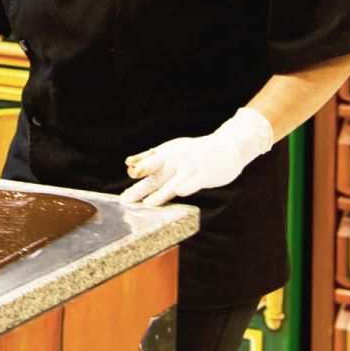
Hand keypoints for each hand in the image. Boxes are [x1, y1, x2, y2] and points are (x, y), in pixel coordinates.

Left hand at [120, 107, 272, 207]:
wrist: (227, 146)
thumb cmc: (195, 151)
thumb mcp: (171, 149)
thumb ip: (150, 157)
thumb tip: (128, 163)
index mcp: (166, 153)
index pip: (147, 166)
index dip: (134, 179)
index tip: (122, 195)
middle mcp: (176, 159)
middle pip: (156, 176)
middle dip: (140, 189)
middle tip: (126, 201)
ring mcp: (191, 166)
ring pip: (173, 182)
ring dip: (160, 193)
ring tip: (148, 204)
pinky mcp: (206, 173)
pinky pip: (196, 181)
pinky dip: (188, 185)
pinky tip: (180, 192)